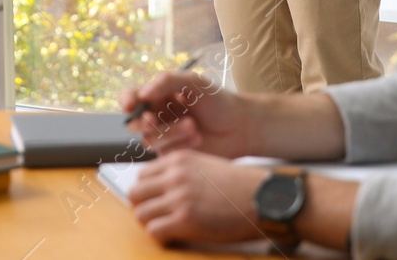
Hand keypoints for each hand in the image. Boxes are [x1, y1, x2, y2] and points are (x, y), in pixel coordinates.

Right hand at [119, 70, 253, 156]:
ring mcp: (164, 136)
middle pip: (135, 122)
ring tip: (193, 126)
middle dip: (142, 122)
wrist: (240, 126)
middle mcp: (157, 116)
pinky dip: (179, 145)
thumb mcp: (195, 83)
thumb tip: (143, 93)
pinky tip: (197, 139)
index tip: (130, 104)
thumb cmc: (218, 100)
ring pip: (149, 139)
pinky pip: (164, 153)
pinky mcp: (173, 154)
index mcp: (159, 95)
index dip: (127, 100)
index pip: (132, 97)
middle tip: (152, 120)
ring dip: (169, 132)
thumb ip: (168, 81)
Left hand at [128, 150, 270, 246]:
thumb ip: (181, 172)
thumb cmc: (239, 185)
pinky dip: (161, 237)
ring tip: (167, 227)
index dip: (147, 192)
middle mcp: (174, 176)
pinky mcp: (185, 220)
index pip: (142, 175)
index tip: (156, 201)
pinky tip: (174, 236)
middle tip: (158, 216)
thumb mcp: (205, 165)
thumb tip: (161, 188)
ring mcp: (178, 197)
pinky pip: (154, 231)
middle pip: (135, 194)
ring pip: (140, 214)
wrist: (262, 197)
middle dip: (143, 207)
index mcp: (178, 159)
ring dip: (151, 223)